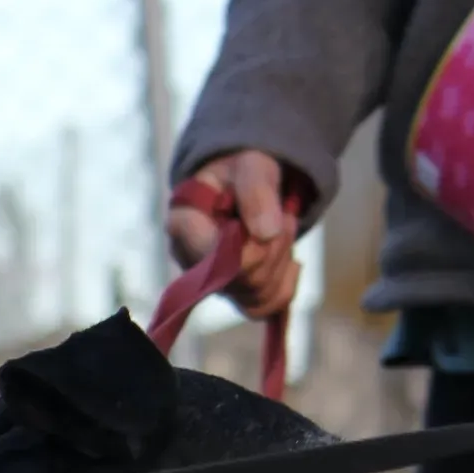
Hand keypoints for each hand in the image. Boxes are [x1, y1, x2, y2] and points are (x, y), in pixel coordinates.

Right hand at [166, 149, 302, 320]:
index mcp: (183, 224)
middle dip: (275, 247)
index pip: (213, 257)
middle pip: (242, 279)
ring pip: (256, 295)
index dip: (251, 246)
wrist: (247, 178)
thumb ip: (256, 191)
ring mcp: (212, 282)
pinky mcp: (233, 294)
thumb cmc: (243, 169)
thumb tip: (267, 233)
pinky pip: (263, 308)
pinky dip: (286, 285)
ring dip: (283, 261)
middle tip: (285, 215)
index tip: (273, 217)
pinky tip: (289, 261)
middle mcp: (190, 261)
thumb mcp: (251, 165)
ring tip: (283, 228)